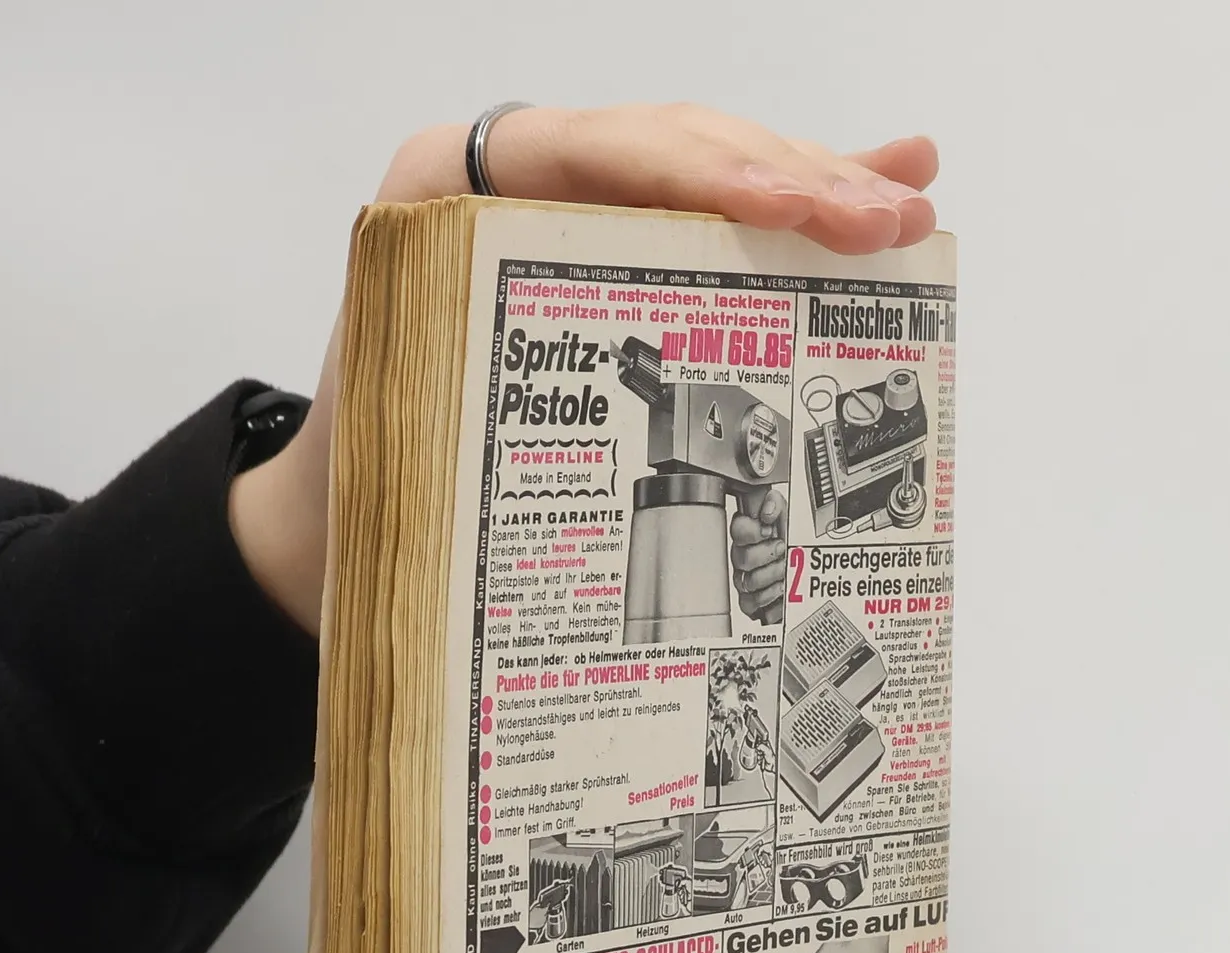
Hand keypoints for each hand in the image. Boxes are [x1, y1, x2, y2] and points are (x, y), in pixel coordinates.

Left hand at [231, 105, 939, 634]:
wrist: (324, 521)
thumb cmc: (359, 485)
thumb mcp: (405, 438)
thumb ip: (475, 398)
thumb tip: (567, 442)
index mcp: (443, 198)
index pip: (596, 153)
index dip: (707, 173)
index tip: (799, 211)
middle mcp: (508, 187)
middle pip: (672, 154)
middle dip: (789, 182)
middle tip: (885, 219)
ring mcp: (565, 216)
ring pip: (704, 181)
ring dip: (811, 191)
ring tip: (905, 205)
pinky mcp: (607, 255)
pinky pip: (706, 224)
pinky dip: (790, 214)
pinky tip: (875, 182)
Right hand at [731, 486, 787, 627]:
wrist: (803, 572)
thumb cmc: (790, 545)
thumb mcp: (787, 516)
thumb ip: (775, 505)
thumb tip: (767, 511)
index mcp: (748, 535)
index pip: (738, 530)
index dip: (753, 531)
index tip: (768, 530)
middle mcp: (743, 558)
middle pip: (742, 558)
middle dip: (767, 553)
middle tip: (782, 549)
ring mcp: (745, 580)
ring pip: (749, 581)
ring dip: (772, 574)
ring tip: (785, 569)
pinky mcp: (750, 602)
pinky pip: (752, 602)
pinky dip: (770, 596)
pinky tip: (780, 589)